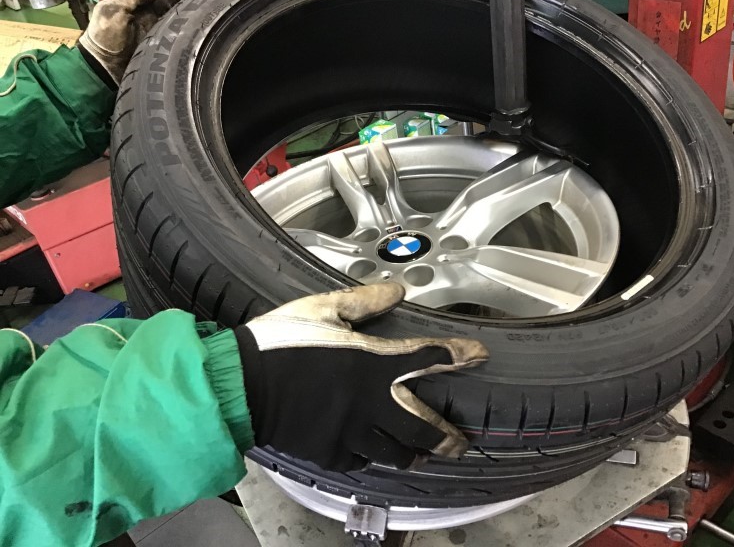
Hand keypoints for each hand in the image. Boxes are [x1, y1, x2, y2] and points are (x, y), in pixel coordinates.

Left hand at [78, 0, 207, 84]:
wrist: (101, 73)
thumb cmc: (102, 40)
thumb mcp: (112, 11)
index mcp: (144, 6)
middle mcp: (157, 20)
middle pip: (184, 9)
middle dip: (200, 4)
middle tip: (218, 2)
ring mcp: (164, 38)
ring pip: (187, 27)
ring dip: (201, 23)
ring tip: (219, 18)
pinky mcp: (167, 56)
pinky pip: (185, 46)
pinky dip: (195, 41)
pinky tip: (208, 38)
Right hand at [234, 284, 488, 471]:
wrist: (240, 383)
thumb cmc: (278, 341)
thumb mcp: (321, 308)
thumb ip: (363, 302)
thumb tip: (396, 290)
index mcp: (369, 362)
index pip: (426, 357)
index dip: (457, 355)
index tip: (478, 356)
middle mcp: (368, 402)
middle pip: (421, 427)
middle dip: (446, 437)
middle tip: (459, 443)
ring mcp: (350, 431)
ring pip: (395, 452)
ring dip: (415, 453)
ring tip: (423, 455)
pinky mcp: (329, 451)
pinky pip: (359, 459)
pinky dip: (369, 455)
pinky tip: (371, 451)